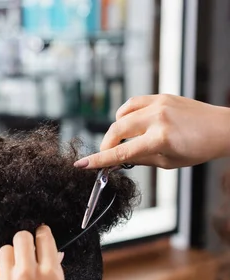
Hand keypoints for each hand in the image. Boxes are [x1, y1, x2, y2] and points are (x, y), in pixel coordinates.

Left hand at [0, 226, 63, 279]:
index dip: (41, 234)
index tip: (38, 235)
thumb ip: (52, 273)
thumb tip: (51, 254)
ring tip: (13, 273)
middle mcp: (30, 272)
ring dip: (9, 258)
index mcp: (52, 274)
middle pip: (22, 237)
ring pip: (5, 250)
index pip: (44, 238)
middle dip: (23, 242)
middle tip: (23, 252)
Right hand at [74, 94, 229, 169]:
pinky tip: (129, 124)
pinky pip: (133, 104)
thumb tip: (115, 161)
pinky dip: (126, 115)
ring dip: (116, 129)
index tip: (82, 165)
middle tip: (105, 156)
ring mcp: (159, 104)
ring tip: (122, 141)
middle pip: (117, 130)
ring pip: (122, 115)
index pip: (121, 152)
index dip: (99, 160)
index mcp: (160, 138)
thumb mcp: (167, 162)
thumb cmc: (197, 149)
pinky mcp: (161, 96)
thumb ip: (139, 159)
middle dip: (106, 145)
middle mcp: (158, 118)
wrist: (220, 129)